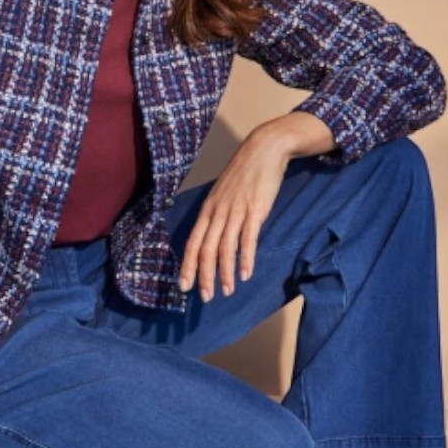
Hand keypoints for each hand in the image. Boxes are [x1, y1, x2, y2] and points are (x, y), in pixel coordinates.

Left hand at [177, 133, 288, 300]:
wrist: (264, 149)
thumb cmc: (245, 173)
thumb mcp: (224, 193)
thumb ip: (218, 214)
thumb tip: (214, 235)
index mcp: (208, 209)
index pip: (192, 243)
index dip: (187, 266)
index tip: (183, 286)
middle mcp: (218, 212)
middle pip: (205, 250)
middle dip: (204, 276)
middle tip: (204, 297)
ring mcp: (236, 211)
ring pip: (225, 248)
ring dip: (225, 273)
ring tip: (226, 292)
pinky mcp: (255, 211)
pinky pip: (247, 239)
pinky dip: (245, 259)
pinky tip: (245, 274)